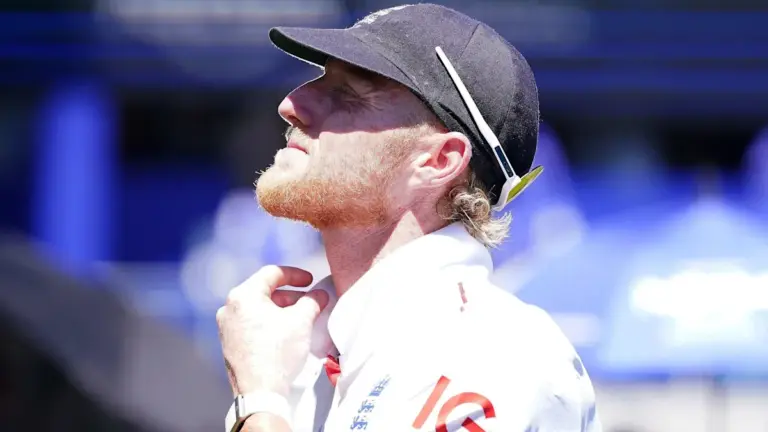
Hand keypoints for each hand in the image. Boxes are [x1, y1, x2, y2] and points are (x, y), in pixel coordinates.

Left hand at [217, 265, 328, 396]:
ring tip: (300, 318)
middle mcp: (229, 308)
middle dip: (290, 295)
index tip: (311, 281)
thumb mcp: (301, 321)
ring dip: (280, 310)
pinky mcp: (229, 344)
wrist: (261, 393)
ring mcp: (226, 327)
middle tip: (309, 301)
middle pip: (264, 291)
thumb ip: (312, 301)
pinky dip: (269, 323)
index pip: (272, 273)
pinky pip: (251, 324)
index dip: (295, 274)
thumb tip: (319, 295)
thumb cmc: (278, 353)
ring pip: (257, 309)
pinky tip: (285, 333)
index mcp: (243, 296)